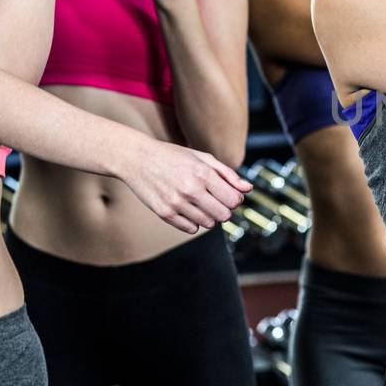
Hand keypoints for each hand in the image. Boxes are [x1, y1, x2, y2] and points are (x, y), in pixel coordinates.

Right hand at [119, 138, 249, 233]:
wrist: (137, 158)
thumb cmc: (172, 156)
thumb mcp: (202, 158)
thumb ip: (227, 174)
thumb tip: (248, 189)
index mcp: (203, 173)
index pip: (234, 200)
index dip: (235, 200)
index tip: (228, 195)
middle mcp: (191, 189)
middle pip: (224, 215)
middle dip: (224, 211)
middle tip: (216, 202)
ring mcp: (176, 202)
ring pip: (208, 224)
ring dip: (210, 217)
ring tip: (201, 204)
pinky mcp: (164, 213)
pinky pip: (190, 229)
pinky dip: (194, 223)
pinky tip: (188, 210)